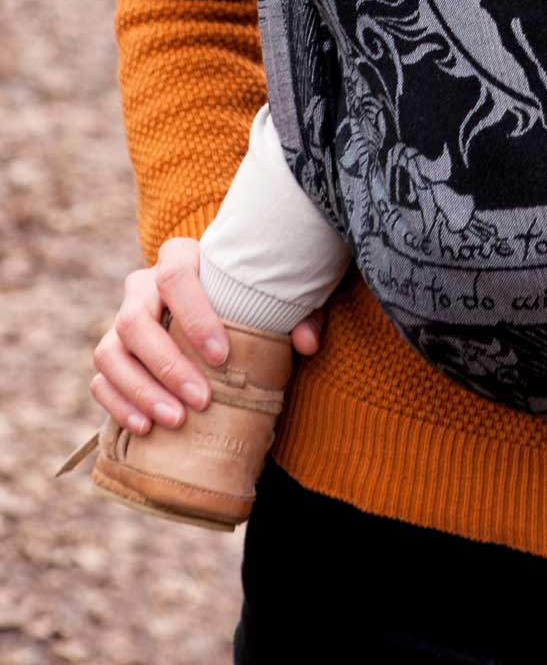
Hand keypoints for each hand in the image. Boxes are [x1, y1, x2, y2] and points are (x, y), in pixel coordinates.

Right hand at [91, 236, 323, 432]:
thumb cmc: (250, 297)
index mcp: (179, 257)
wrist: (218, 298)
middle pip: (134, 321)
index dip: (195, 316)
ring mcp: (121, 319)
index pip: (175, 275)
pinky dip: (118, 404)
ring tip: (175, 420)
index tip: (221, 355)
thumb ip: (298, 314)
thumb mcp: (277, 298)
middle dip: (167, 365)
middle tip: (201, 400)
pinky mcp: (111, 354)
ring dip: (140, 390)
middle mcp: (142, 285)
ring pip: (110, 352)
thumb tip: (306, 344)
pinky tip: (145, 428)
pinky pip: (100, 379)